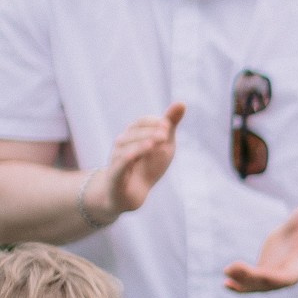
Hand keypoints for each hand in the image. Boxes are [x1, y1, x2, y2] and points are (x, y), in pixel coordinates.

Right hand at [91, 101, 184, 219]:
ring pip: (126, 147)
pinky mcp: (115, 175)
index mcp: (133, 135)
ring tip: (157, 142)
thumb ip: (170, 124)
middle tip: (166, 133)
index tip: (167, 125)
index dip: (154, 122)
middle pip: (133, 133)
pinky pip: (120, 164)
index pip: (141, 122)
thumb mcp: (164, 145)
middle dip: (149, 132)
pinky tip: (136, 155)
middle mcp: (121, 144)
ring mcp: (116, 159)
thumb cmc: (147, 166)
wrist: (131, 195)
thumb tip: (182, 102)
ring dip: (142, 144)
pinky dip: (128, 157)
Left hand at [226, 203, 297, 293]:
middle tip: (230, 268)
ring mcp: (276, 275)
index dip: (273, 278)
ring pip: (259, 286)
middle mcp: (289, 274)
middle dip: (251, 278)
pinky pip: (252, 282)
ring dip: (242, 282)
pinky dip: (239, 283)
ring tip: (227, 272)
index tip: (259, 273)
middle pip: (269, 283)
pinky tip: (226, 283)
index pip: (288, 278)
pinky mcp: (265, 270)